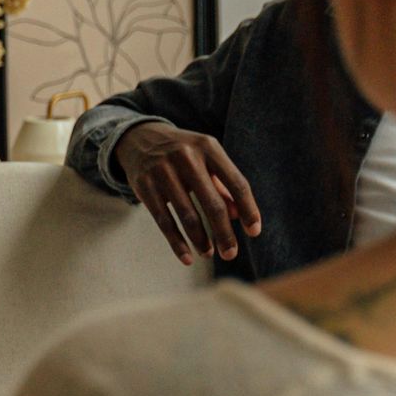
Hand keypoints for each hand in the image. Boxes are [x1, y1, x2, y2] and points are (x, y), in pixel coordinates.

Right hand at [116, 122, 262, 267]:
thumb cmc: (184, 154)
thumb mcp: (206, 159)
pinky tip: (187, 257)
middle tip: (231, 254)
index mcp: (208, 147)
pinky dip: (177, 243)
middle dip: (224, 233)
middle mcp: (186, 156)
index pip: (236, 182)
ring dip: (200, 241)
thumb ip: (223, 184)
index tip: (254, 232)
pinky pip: (164, 221)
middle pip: (212, 204)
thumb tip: (239, 215)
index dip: (248, 209)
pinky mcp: (144, 185)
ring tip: (209, 254)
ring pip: (187, 216)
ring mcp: (163, 171)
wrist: (140, 138)